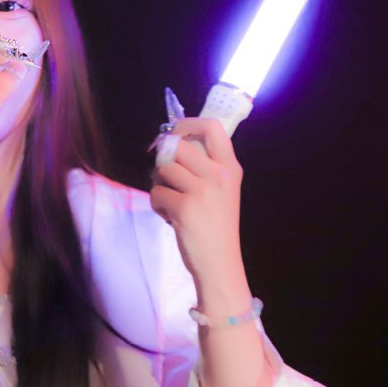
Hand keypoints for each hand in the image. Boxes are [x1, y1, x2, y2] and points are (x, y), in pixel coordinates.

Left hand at [150, 118, 250, 305]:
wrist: (220, 263)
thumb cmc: (217, 226)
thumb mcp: (222, 190)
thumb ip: (205, 167)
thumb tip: (173, 142)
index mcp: (231, 168)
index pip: (212, 127)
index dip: (187, 123)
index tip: (175, 132)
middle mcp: (219, 175)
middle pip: (178, 146)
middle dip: (164, 160)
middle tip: (165, 177)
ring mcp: (202, 191)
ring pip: (163, 169)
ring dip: (159, 184)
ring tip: (171, 200)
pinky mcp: (184, 207)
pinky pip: (156, 192)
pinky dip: (157, 204)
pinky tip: (170, 217)